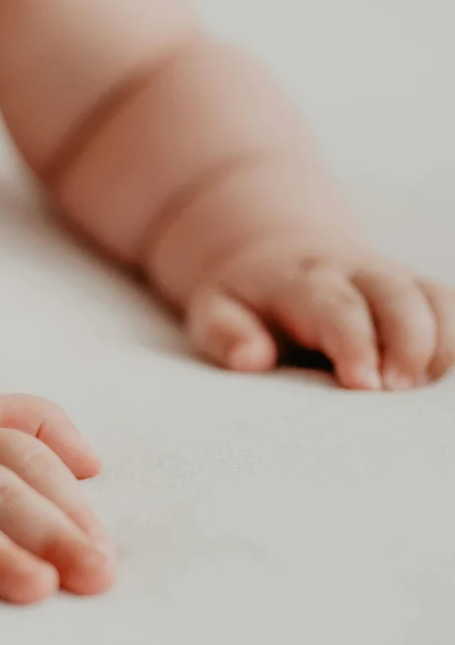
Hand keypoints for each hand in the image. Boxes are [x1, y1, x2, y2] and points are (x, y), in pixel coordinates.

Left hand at [184, 241, 454, 390]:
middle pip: (395, 295)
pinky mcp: (414, 290)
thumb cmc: (243, 301)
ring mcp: (389, 277)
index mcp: (299, 280)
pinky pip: (447, 305)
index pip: (335, 306)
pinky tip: (440, 375)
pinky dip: (452, 338)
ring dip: (438, 342)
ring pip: (431, 297)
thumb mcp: (214, 313)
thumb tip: (250, 358)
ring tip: (422, 387)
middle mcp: (353, 271)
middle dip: (406, 342)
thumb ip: (227, 335)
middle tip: (398, 390)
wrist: (273, 253)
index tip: (362, 383)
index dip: (355, 343)